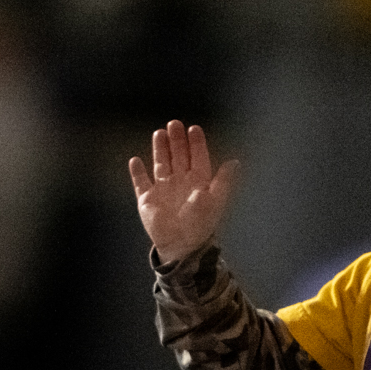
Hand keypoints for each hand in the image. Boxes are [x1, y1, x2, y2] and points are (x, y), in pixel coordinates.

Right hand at [129, 120, 240, 264]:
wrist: (181, 245)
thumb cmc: (200, 224)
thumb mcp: (216, 200)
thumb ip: (224, 181)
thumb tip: (235, 162)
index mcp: (198, 182)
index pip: (198, 157)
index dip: (196, 143)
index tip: (194, 128)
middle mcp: (180, 182)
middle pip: (178, 156)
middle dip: (177, 140)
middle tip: (174, 124)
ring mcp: (163, 190)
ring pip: (161, 164)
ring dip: (160, 149)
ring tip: (159, 133)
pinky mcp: (147, 199)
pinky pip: (140, 182)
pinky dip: (137, 172)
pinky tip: (135, 160)